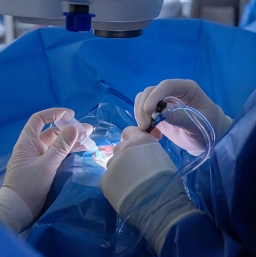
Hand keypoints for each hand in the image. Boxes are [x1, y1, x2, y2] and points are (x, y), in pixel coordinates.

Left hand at [2, 108, 91, 221]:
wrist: (20, 210)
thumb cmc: (29, 185)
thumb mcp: (46, 164)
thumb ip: (61, 146)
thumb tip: (74, 128)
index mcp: (28, 142)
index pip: (39, 120)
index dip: (54, 114)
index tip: (71, 114)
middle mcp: (34, 147)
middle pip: (53, 132)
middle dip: (70, 129)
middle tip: (87, 130)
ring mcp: (41, 157)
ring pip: (58, 144)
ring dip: (73, 140)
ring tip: (89, 138)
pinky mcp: (47, 166)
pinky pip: (60, 154)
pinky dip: (70, 151)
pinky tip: (82, 150)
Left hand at [101, 126, 195, 253]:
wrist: (160, 204)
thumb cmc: (167, 180)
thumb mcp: (161, 157)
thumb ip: (146, 150)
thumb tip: (140, 154)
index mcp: (139, 140)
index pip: (128, 131)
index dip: (131, 139)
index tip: (135, 148)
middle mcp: (123, 148)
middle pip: (119, 149)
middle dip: (125, 157)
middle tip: (134, 170)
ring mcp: (112, 164)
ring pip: (113, 164)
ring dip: (119, 170)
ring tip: (130, 184)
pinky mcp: (105, 180)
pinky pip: (108, 179)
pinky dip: (115, 184)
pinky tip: (125, 193)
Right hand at [134, 79, 232, 154]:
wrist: (211, 140)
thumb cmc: (210, 130)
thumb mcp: (199, 125)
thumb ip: (181, 118)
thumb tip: (160, 113)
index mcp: (187, 89)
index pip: (166, 85)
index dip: (155, 96)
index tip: (147, 111)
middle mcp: (173, 92)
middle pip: (150, 91)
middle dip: (144, 107)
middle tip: (144, 126)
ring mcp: (164, 102)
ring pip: (143, 100)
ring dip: (140, 113)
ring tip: (146, 130)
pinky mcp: (159, 113)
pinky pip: (144, 112)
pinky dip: (142, 120)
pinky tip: (152, 133)